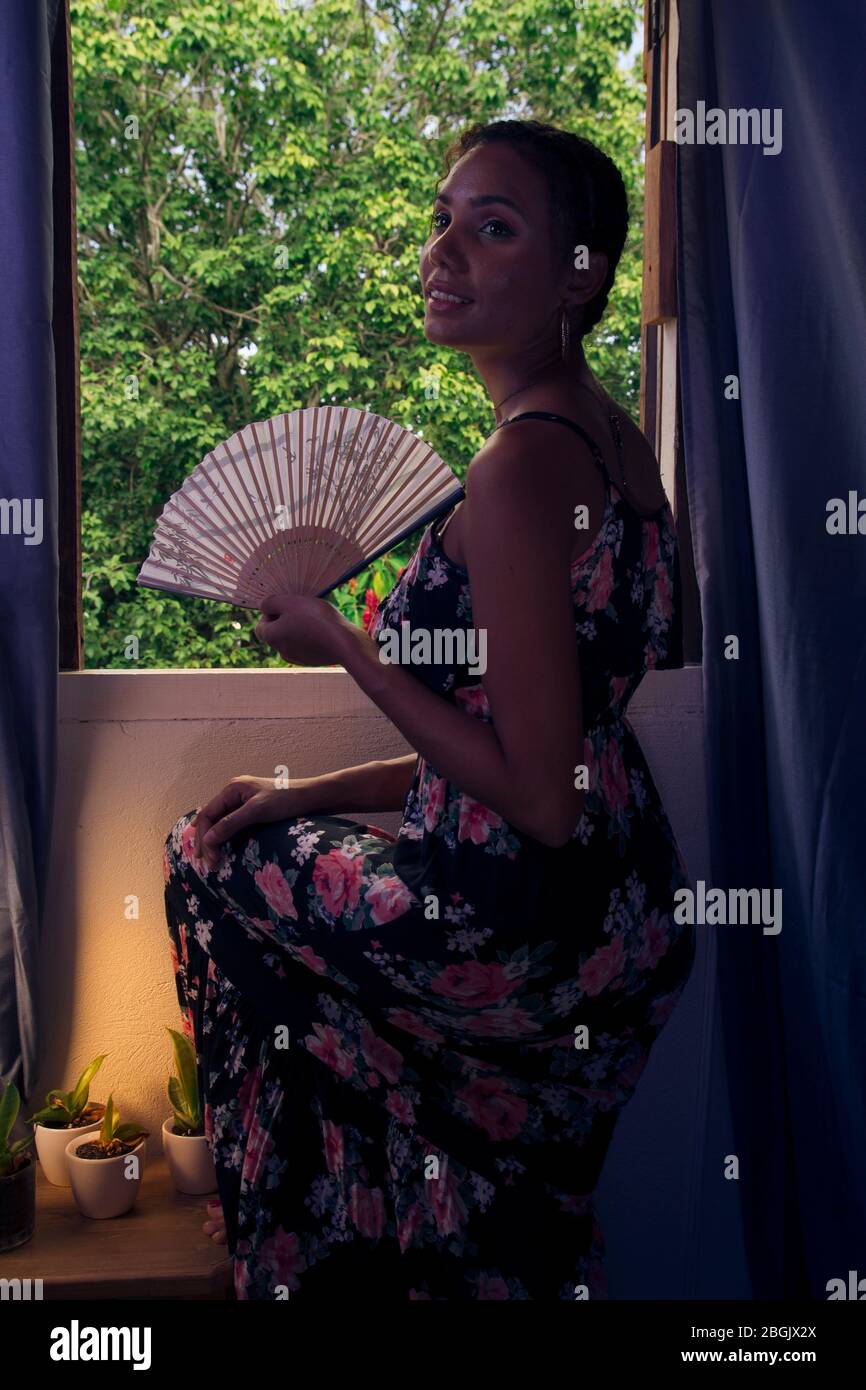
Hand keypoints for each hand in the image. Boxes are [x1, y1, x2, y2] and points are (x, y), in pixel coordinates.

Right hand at [191, 776, 305, 869]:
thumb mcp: (257, 811)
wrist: (313, 797)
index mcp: (232, 788)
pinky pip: (233, 825)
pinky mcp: (254, 811)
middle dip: (207, 841)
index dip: (203, 837)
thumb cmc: (287, 800)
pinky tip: (223, 848)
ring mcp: (244, 802)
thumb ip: (231, 824)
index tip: (208, 858)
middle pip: (212, 819)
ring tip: (211, 859)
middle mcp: (235, 794)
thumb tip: (207, 840)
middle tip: (207, 863)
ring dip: (215, 840)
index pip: (208, 814)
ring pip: (221, 822)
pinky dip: (227, 837)